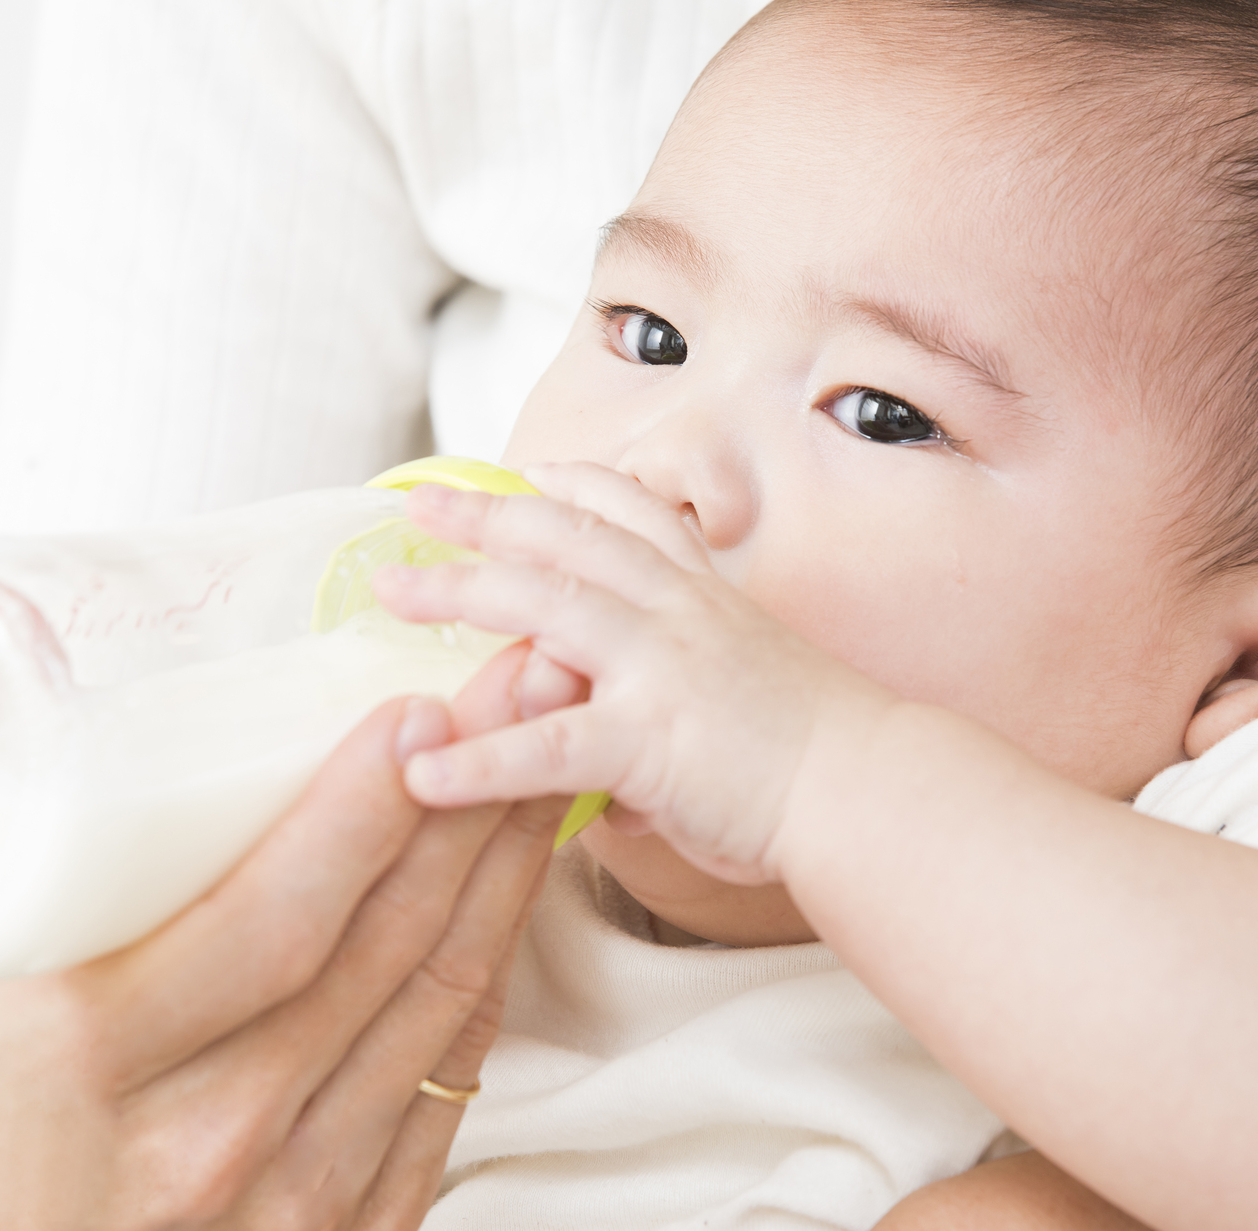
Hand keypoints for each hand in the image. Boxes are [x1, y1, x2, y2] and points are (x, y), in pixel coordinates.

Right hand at [0, 644, 574, 1229]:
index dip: (361, 814)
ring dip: (501, 867)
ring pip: (435, 1000)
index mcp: (82, 1058)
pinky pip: (448, 1075)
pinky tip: (507, 884)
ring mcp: (287, 1196)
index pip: (267, 923)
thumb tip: (125, 733)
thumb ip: (43, 887)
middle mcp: (202, 1136)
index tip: (422, 707)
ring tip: (537, 757)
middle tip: (521, 688)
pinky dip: (487, 963)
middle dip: (467, 800)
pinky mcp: (348, 1230)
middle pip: (379, 947)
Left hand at [372, 463, 897, 886]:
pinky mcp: (647, 737)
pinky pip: (544, 747)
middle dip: (484, 514)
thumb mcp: (743, 685)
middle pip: (564, 536)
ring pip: (541, 605)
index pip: (629, 512)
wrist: (869, 786)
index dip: (570, 485)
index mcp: (703, 593)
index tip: (525, 471)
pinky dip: (477, 758)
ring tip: (388, 591)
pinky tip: (421, 772)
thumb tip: (603, 745)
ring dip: (457, 592)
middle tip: (418, 506)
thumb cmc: (816, 750)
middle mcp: (676, 609)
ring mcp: (659, 665)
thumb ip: (667, 691)